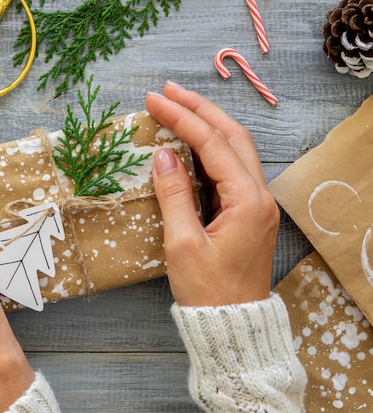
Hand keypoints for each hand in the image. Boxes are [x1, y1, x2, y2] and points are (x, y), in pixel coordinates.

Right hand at [145, 82, 278, 306]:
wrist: (232, 324)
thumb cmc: (207, 292)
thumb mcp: (183, 244)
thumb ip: (174, 196)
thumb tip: (162, 156)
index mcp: (248, 202)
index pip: (213, 145)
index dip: (183, 118)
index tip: (155, 100)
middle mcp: (259, 195)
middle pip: (233, 136)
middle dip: (200, 108)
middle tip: (168, 90)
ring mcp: (256, 202)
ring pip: (235, 148)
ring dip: (208, 123)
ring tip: (178, 105)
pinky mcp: (247, 210)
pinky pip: (230, 167)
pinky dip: (209, 148)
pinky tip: (190, 141)